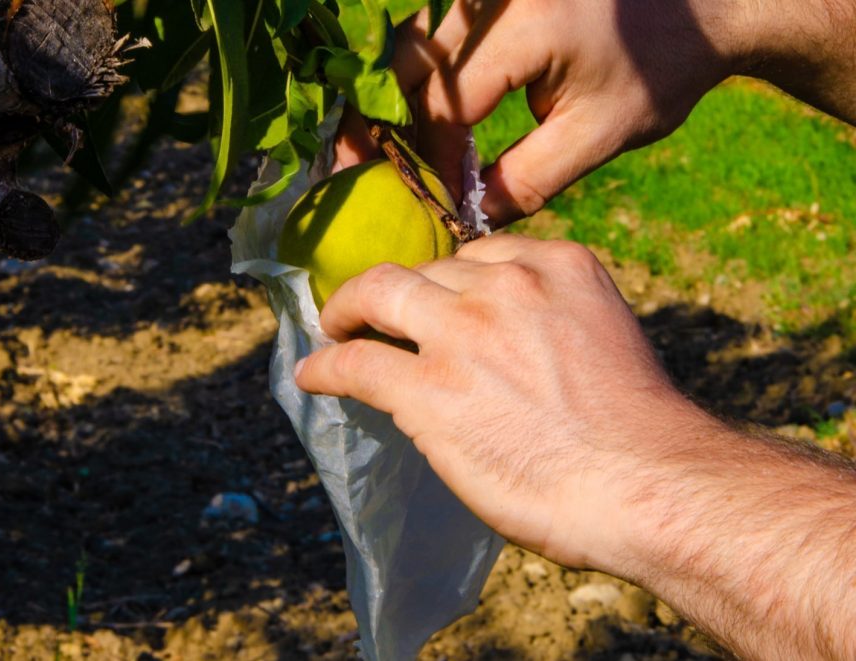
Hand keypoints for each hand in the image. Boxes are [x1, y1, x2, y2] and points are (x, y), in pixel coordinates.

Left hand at [294, 234, 855, 657]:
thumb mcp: (604, 339)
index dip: (445, 279)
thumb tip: (509, 348)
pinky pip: (356, 363)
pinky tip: (312, 373)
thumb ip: (552, 323)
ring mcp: (462, 331)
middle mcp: (505, 283)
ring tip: (333, 329)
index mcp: (557, 265)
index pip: (479, 255)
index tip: (431, 300)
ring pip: (379, 293)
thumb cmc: (641, 433)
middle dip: (394, 287)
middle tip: (370, 309)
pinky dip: (327, 365)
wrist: (649, 484)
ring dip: (348, 310)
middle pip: (424, 267)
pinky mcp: (427, 388)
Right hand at [337, 0, 855, 226]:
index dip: (433, 155)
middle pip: (412, 61)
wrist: (704, 8)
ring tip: (391, 145)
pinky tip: (419, 107)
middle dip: (397, 122)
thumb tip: (466, 213)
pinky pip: (438, 28)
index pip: (449, 101)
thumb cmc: (660, 72)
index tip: (440, 195)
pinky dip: (422, 69)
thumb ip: (527, 179)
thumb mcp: (598, 136)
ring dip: (402, 93)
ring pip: (415, 39)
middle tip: (385, 171)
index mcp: (531, 29)